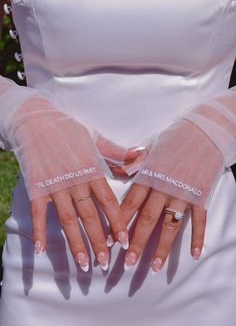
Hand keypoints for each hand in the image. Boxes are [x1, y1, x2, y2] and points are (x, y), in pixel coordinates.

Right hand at [11, 96, 142, 271]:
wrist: (37, 120)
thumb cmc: (69, 129)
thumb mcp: (96, 138)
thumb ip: (117, 153)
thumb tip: (140, 157)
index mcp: (92, 170)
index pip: (108, 202)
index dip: (117, 223)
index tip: (124, 242)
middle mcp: (76, 181)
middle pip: (90, 217)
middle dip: (99, 241)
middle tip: (106, 263)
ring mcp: (55, 186)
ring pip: (68, 219)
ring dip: (76, 243)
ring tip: (84, 264)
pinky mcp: (36, 187)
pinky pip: (38, 212)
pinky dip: (38, 231)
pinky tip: (40, 250)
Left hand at [116, 119, 224, 272]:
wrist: (204, 130)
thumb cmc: (174, 137)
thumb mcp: (150, 147)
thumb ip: (136, 164)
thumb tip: (123, 173)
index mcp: (148, 175)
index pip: (129, 204)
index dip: (119, 224)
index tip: (111, 240)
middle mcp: (163, 188)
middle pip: (146, 220)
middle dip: (135, 242)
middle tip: (127, 263)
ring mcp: (183, 193)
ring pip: (170, 225)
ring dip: (161, 248)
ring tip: (154, 267)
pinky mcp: (201, 195)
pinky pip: (198, 220)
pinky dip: (197, 238)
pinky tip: (193, 254)